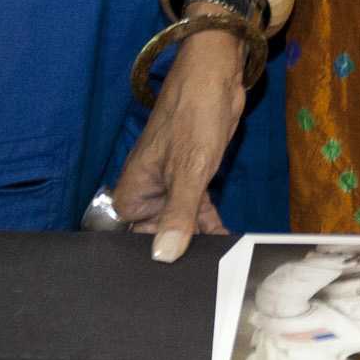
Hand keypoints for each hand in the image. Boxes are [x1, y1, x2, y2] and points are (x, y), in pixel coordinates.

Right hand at [110, 28, 247, 259]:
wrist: (216, 74)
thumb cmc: (195, 114)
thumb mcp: (188, 169)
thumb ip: (178, 214)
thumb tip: (163, 257)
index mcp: (132, 193)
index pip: (134, 241)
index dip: (152, 262)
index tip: (171, 286)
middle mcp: (147, 193)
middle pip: (158, 236)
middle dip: (178, 254)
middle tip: (201, 282)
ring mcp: (170, 187)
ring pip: (181, 225)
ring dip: (198, 242)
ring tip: (218, 268)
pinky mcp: (193, 178)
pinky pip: (198, 211)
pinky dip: (210, 225)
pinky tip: (227, 242)